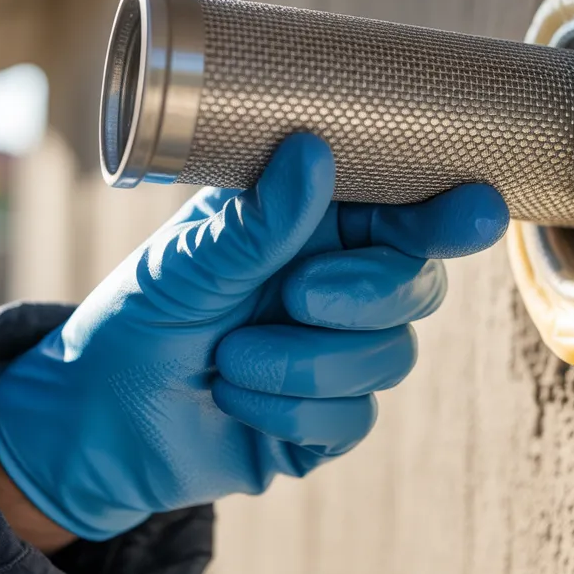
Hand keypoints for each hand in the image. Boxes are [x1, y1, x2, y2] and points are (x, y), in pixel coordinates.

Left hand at [0, 134, 507, 540]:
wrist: (98, 421)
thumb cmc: (141, 315)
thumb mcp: (188, 261)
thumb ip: (257, 219)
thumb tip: (312, 152)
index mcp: (314, 227)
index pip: (400, 212)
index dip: (445, 212)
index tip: (475, 209)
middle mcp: (341, 285)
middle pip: (417, 285)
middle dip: (360, 295)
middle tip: (292, 296)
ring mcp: (342, 355)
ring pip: (390, 357)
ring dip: (302, 363)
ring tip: (228, 358)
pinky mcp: (332, 419)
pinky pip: (355, 418)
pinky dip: (287, 412)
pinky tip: (235, 398)